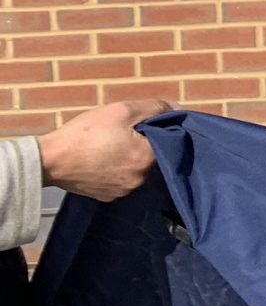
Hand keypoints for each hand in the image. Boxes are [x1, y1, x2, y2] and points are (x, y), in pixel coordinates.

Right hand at [35, 99, 170, 201]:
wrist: (49, 160)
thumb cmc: (85, 134)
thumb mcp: (122, 110)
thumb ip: (154, 108)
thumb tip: (176, 109)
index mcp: (148, 159)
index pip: (166, 141)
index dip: (154, 129)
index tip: (139, 123)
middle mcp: (141, 179)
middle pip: (150, 156)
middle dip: (140, 143)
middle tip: (119, 133)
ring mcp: (124, 191)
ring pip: (135, 168)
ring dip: (127, 157)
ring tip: (107, 146)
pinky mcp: (108, 196)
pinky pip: (120, 179)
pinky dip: (114, 169)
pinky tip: (100, 159)